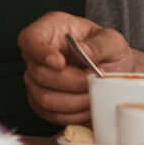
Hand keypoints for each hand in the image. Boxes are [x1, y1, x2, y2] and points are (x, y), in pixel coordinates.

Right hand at [17, 12, 134, 127]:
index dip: (40, 52)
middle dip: (71, 82)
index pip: (30, 39)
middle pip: (38, 74)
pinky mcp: (40, 102)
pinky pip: (50, 114)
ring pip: (44, 99)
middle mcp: (37, 54)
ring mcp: (36, 80)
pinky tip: (86, 104)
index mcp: (49, 30)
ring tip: (93, 92)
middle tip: (93, 78)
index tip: (60, 63)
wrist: (113, 72)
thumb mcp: (112, 41)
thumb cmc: (108, 52)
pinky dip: (73, 114)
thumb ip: (99, 45)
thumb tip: (82, 52)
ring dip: (74, 101)